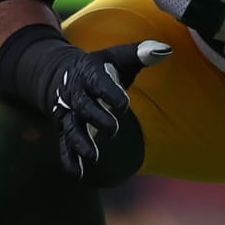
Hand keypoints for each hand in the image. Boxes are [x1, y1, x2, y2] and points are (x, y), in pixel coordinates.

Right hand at [0, 30, 170, 174]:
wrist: (58, 73)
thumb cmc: (98, 67)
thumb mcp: (116, 56)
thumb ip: (141, 53)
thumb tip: (166, 50)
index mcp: (88, 74)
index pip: (99, 83)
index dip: (110, 93)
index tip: (124, 104)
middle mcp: (75, 95)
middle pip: (84, 108)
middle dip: (97, 118)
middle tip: (113, 130)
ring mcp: (68, 114)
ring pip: (72, 129)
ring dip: (80, 144)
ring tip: (93, 157)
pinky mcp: (65, 129)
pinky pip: (64, 145)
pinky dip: (70, 160)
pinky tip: (79, 174)